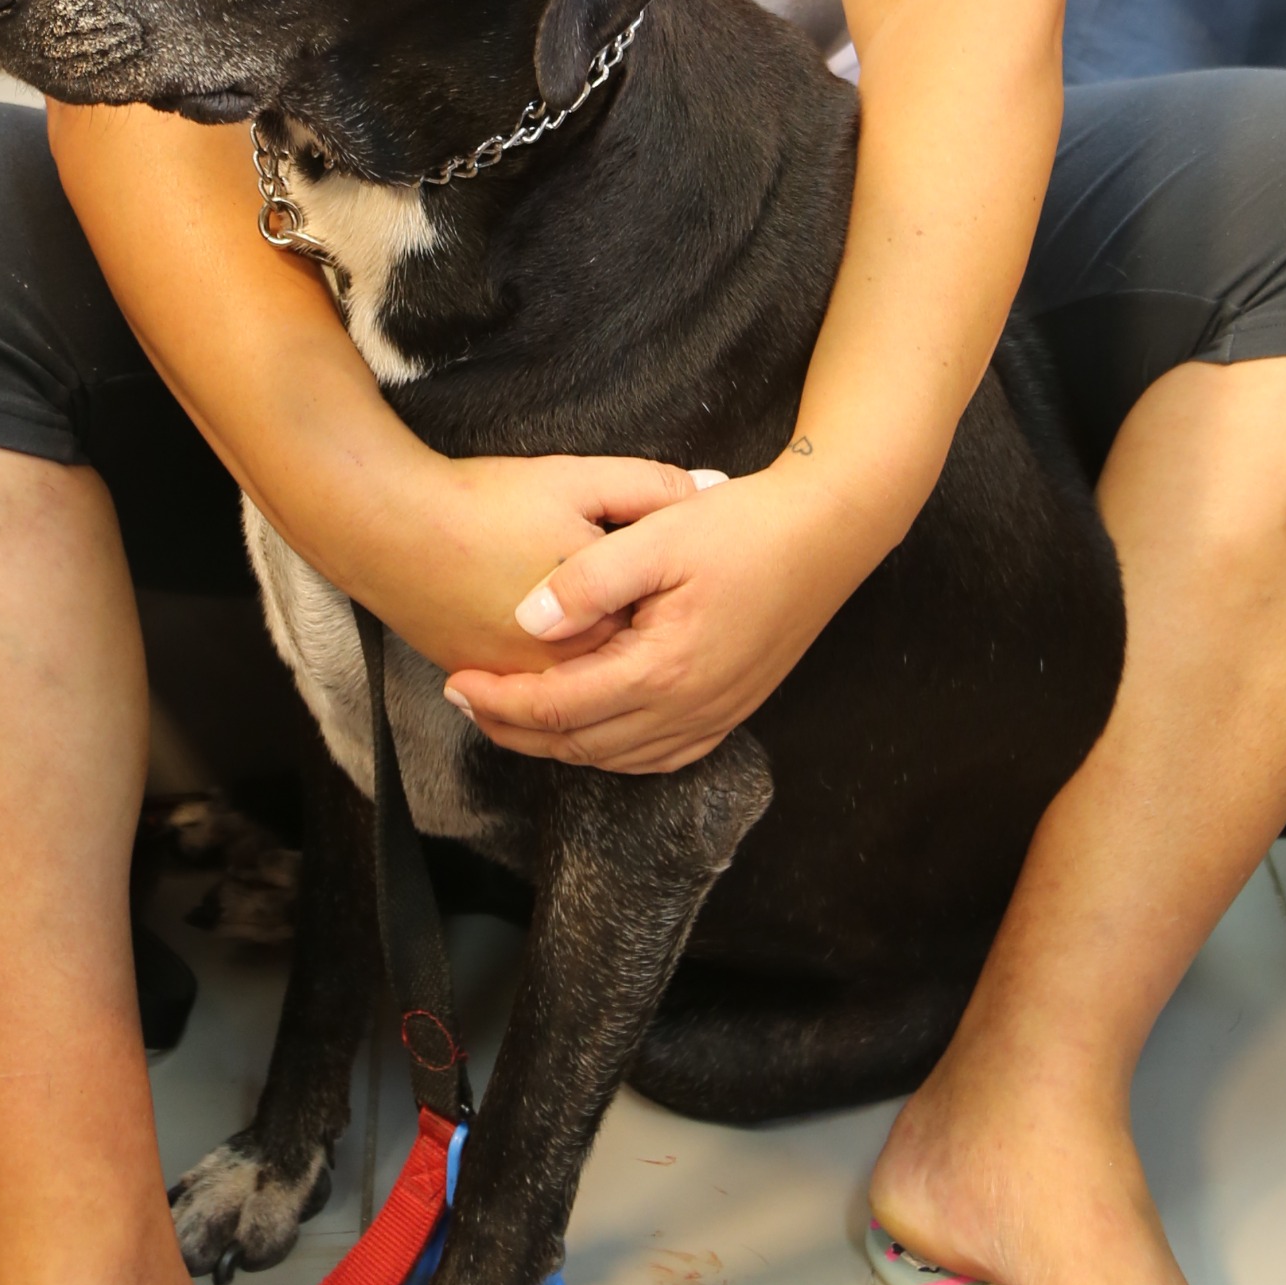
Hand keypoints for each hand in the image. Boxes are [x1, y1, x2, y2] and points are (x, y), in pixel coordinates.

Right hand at [368, 450, 705, 683]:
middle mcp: (562, 673)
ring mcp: (517, 684)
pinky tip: (569, 645)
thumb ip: (651, 488)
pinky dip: (558, 679)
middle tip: (664, 604)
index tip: (692, 574)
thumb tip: (713, 490)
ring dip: (605, 673)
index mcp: (600, 628)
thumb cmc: (484, 503)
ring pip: (580, 693)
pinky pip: (533, 696)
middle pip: (627, 672)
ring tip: (622, 633)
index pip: (667, 632)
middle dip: (650, 642)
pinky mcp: (479, 680)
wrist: (388, 526)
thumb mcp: (579, 480)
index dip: (682, 602)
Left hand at [444, 459, 888, 774]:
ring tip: (513, 717)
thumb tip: (525, 622)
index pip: (559, 708)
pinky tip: (591, 730)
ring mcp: (715, 716)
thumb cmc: (745, 525)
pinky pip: (659, 756)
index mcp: (663, 670)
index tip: (455, 681)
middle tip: (467, 703)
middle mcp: (689, 709)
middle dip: (515, 730)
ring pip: (617, 759)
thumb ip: (586, 581)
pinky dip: (612, 752)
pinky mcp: (732, 709)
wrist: (830, 532)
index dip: (499, 701)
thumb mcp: (658, 534)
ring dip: (559, 746)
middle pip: (580, 746)